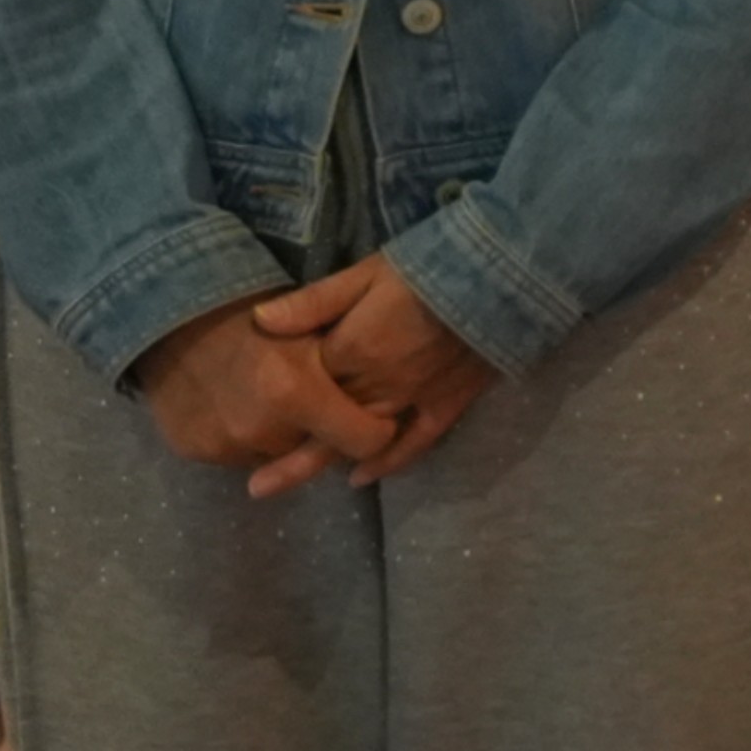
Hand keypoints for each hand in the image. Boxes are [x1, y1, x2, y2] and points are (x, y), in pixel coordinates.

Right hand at [128, 295, 395, 499]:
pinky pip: (238, 455)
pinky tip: (238, 405)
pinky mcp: (193, 451)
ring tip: (269, 399)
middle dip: (321, 429)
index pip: (365, 442)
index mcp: (294, 392)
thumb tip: (385, 406)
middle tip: (308, 396)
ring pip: (276, 456)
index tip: (372, 414)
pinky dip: (244, 438)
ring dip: (280, 436)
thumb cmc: (252, 314)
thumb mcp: (314, 321)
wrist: (170, 314)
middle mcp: (258, 428)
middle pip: (316, 450)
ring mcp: (222, 445)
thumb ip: (352, 361)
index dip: (375, 428)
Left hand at [251, 254, 496, 486]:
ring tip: (280, 484)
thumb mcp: (367, 273)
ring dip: (319, 462)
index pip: (300, 384)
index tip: (245, 409)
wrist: (505, 274)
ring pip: (358, 439)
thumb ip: (315, 302)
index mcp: (350, 351)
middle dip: (284, 449)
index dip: (273, 397)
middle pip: (321, 423)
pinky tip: (361, 478)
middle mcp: (376, 385)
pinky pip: (415, 441)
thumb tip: (259, 321)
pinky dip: (389, 462)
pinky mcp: (448, 403)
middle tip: (252, 485)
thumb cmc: (431, 266)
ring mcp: (413, 399)